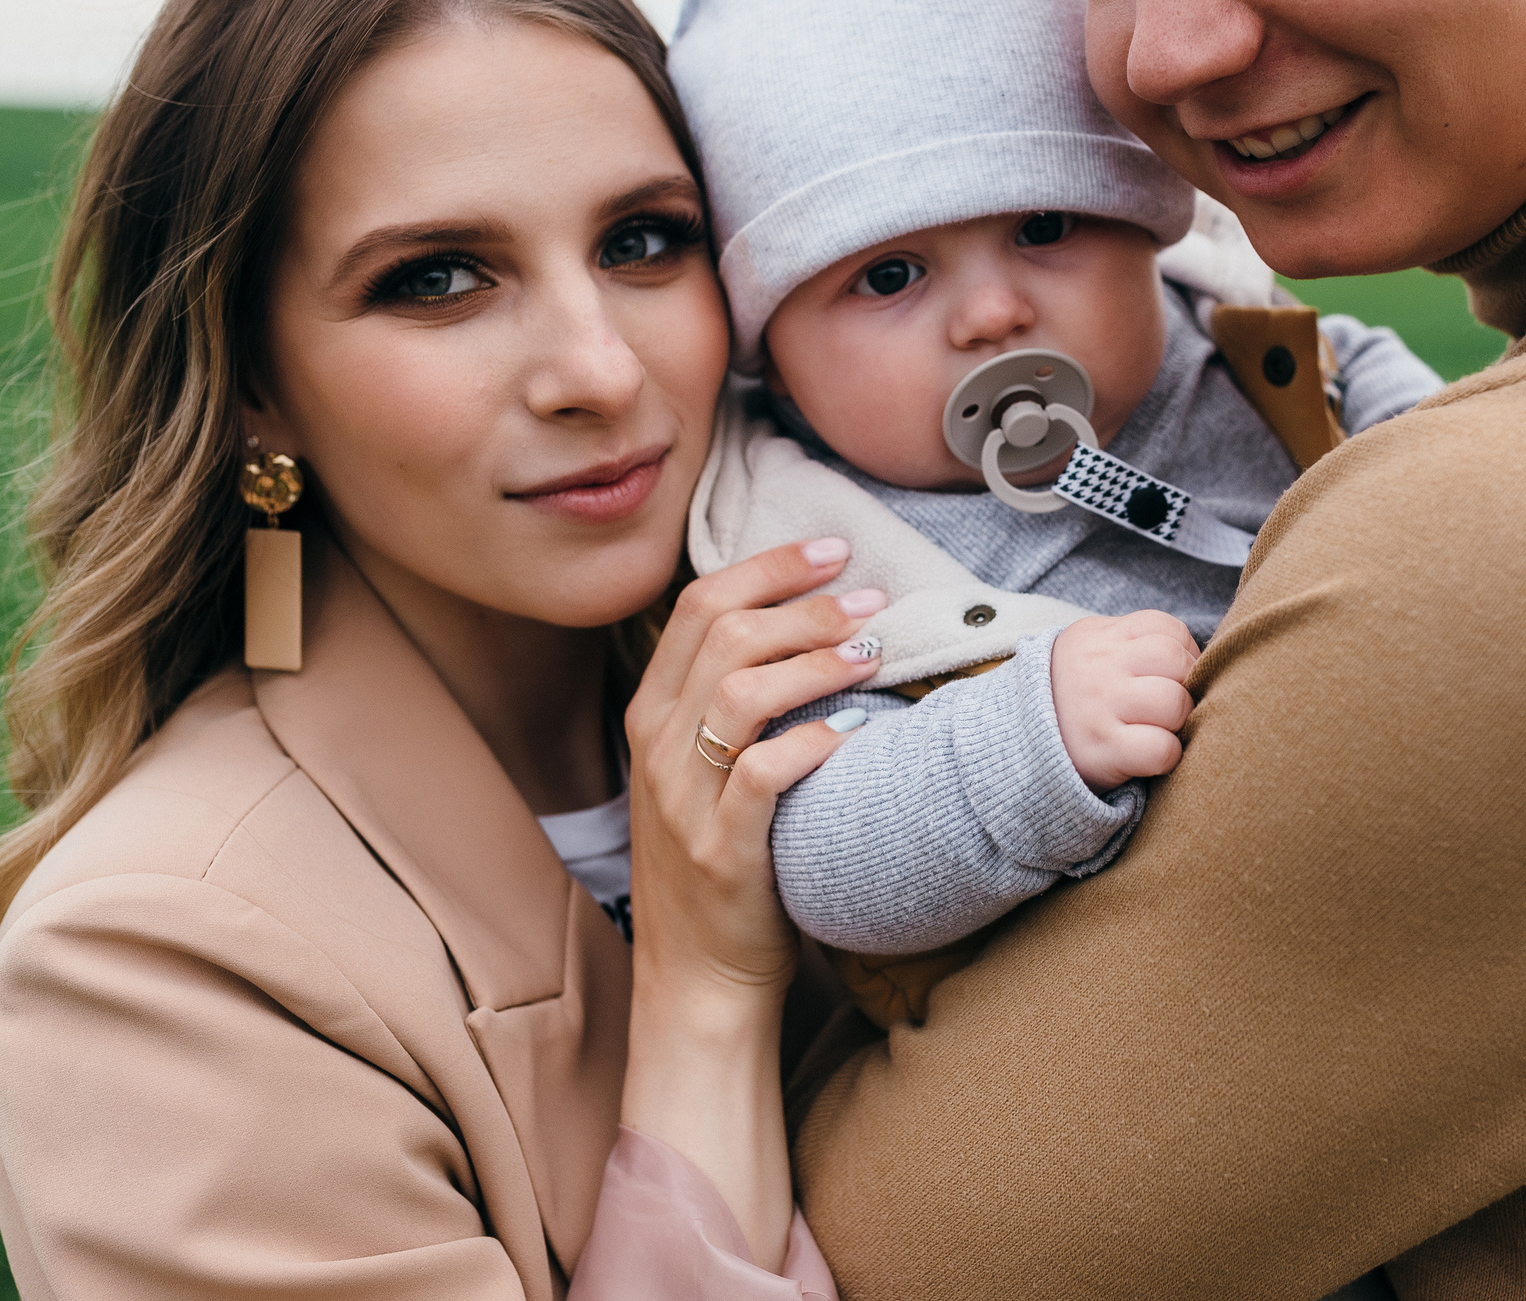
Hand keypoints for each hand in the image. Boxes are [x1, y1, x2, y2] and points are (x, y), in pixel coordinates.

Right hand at [623, 538, 884, 1020]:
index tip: (831, 548)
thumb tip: (808, 623)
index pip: (699, 606)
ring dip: (816, 661)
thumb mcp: (704, 770)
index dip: (768, 566)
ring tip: (873, 649)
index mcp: (652, 716)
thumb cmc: (722, 860)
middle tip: (868, 596)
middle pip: (723, 635)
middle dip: (802, 603)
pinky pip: (765, 775)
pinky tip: (858, 732)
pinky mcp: (722, 850)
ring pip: (742, 695)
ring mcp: (684, 800)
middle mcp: (659, 748)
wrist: (696, 977)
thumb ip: (733, 700)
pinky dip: (815, 742)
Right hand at [1048, 611, 1198, 791]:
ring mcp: (1099, 706)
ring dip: (1179, 722)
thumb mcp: (1091, 652)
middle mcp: (1098, 666)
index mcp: (1099, 637)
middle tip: (1170, 709)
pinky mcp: (1102, 749)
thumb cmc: (1073, 697)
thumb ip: (1135, 645)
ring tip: (1160, 730)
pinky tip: (1151, 756)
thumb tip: (1199, 658)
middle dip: (1186, 687)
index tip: (1169, 678)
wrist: (1016, 741)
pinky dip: (1167, 755)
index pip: (1167, 629)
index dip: (1182, 655)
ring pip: (1174, 702)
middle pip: (1175, 661)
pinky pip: (1161, 748)